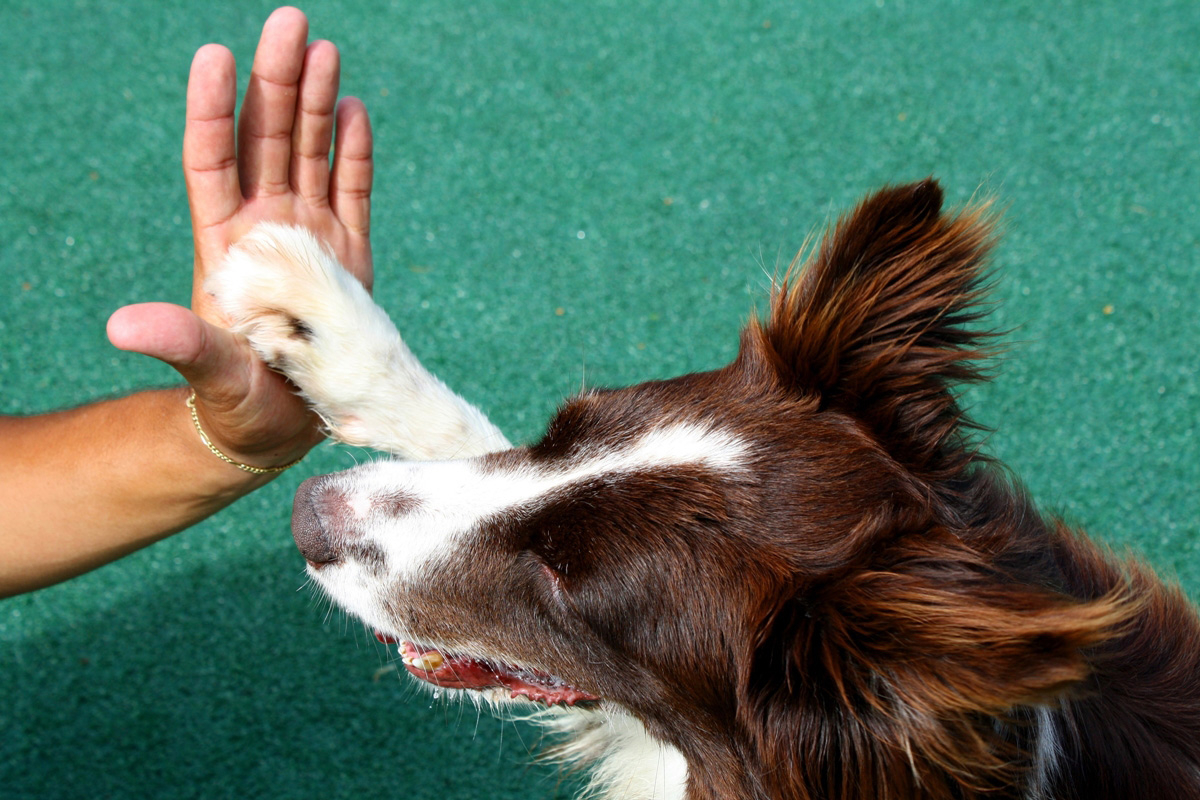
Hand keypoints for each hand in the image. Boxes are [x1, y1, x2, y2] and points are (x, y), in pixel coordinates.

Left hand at [107, 7, 372, 469]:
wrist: (282, 426)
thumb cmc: (237, 404)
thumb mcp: (208, 374)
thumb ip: (180, 344)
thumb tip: (123, 327)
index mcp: (226, 245)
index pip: (214, 160)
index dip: (215, 110)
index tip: (215, 55)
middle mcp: (264, 228)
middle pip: (267, 139)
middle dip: (276, 80)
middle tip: (290, 22)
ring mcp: (308, 237)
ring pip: (310, 153)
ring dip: (315, 101)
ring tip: (324, 48)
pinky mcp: (347, 256)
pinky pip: (352, 191)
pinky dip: (353, 152)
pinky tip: (353, 109)